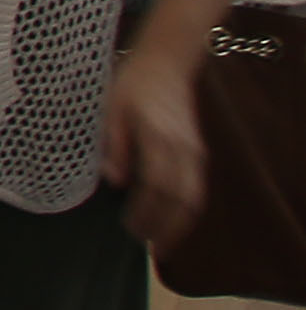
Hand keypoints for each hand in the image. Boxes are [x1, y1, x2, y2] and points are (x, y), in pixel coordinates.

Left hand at [104, 23, 212, 248]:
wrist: (165, 62)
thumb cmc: (132, 83)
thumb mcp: (111, 108)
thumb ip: (114, 145)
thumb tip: (115, 181)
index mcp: (159, 138)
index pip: (157, 188)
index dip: (147, 214)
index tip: (132, 232)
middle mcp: (182, 149)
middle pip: (181, 200)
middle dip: (166, 227)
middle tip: (147, 247)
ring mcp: (193, 151)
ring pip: (194, 198)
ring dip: (179, 223)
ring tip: (160, 243)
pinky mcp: (197, 151)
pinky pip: (196, 189)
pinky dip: (186, 210)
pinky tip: (172, 220)